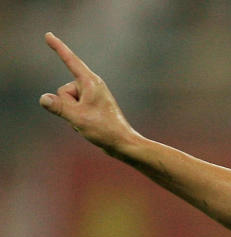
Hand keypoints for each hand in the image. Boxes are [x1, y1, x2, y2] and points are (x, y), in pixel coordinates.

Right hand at [38, 32, 137, 150]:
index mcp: (91, 83)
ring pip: (67, 102)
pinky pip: (73, 110)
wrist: (123, 144)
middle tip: (87, 118)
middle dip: (68, 106)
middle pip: (63, 91)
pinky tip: (90, 127)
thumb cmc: (104, 130)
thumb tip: (44, 98)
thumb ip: (58, 107)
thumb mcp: (77, 118)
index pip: (70, 61)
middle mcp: (92, 86)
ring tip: (90, 123)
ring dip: (73, 114)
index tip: (48, 35)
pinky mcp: (91, 107)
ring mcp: (91, 97)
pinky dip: (76, 119)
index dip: (58, 48)